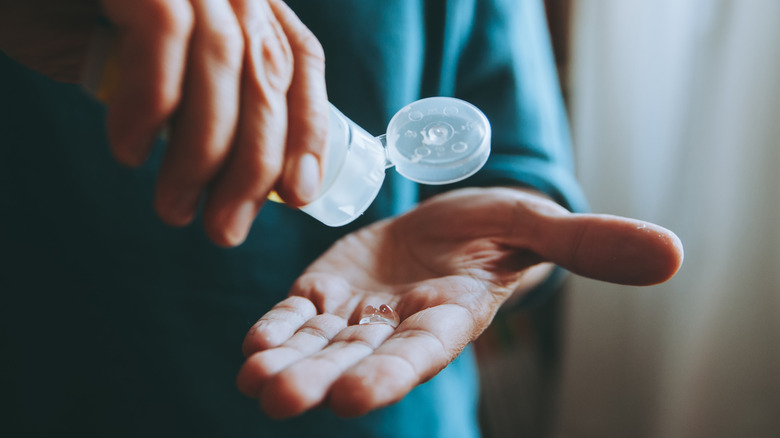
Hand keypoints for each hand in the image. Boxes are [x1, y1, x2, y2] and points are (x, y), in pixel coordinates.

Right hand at [0, 0, 327, 246]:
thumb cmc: (71, 14)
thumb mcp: (150, 59)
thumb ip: (198, 98)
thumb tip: (239, 178)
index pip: (301, 59)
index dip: (308, 131)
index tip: (298, 196)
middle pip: (268, 76)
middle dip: (253, 168)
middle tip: (225, 230)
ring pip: (222, 68)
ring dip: (201, 156)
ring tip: (174, 208)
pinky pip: (162, 41)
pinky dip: (149, 108)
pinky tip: (129, 150)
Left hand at [236, 188, 683, 417]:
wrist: (447, 223)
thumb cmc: (498, 227)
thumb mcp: (538, 225)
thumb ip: (589, 244)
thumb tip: (671, 254)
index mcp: (450, 314)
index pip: (422, 349)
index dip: (390, 370)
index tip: (353, 396)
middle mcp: (399, 324)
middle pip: (358, 358)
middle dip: (321, 379)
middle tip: (279, 399)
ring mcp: (359, 312)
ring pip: (320, 345)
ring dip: (287, 363)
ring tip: (254, 382)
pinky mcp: (328, 292)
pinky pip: (299, 316)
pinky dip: (276, 331)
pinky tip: (251, 346)